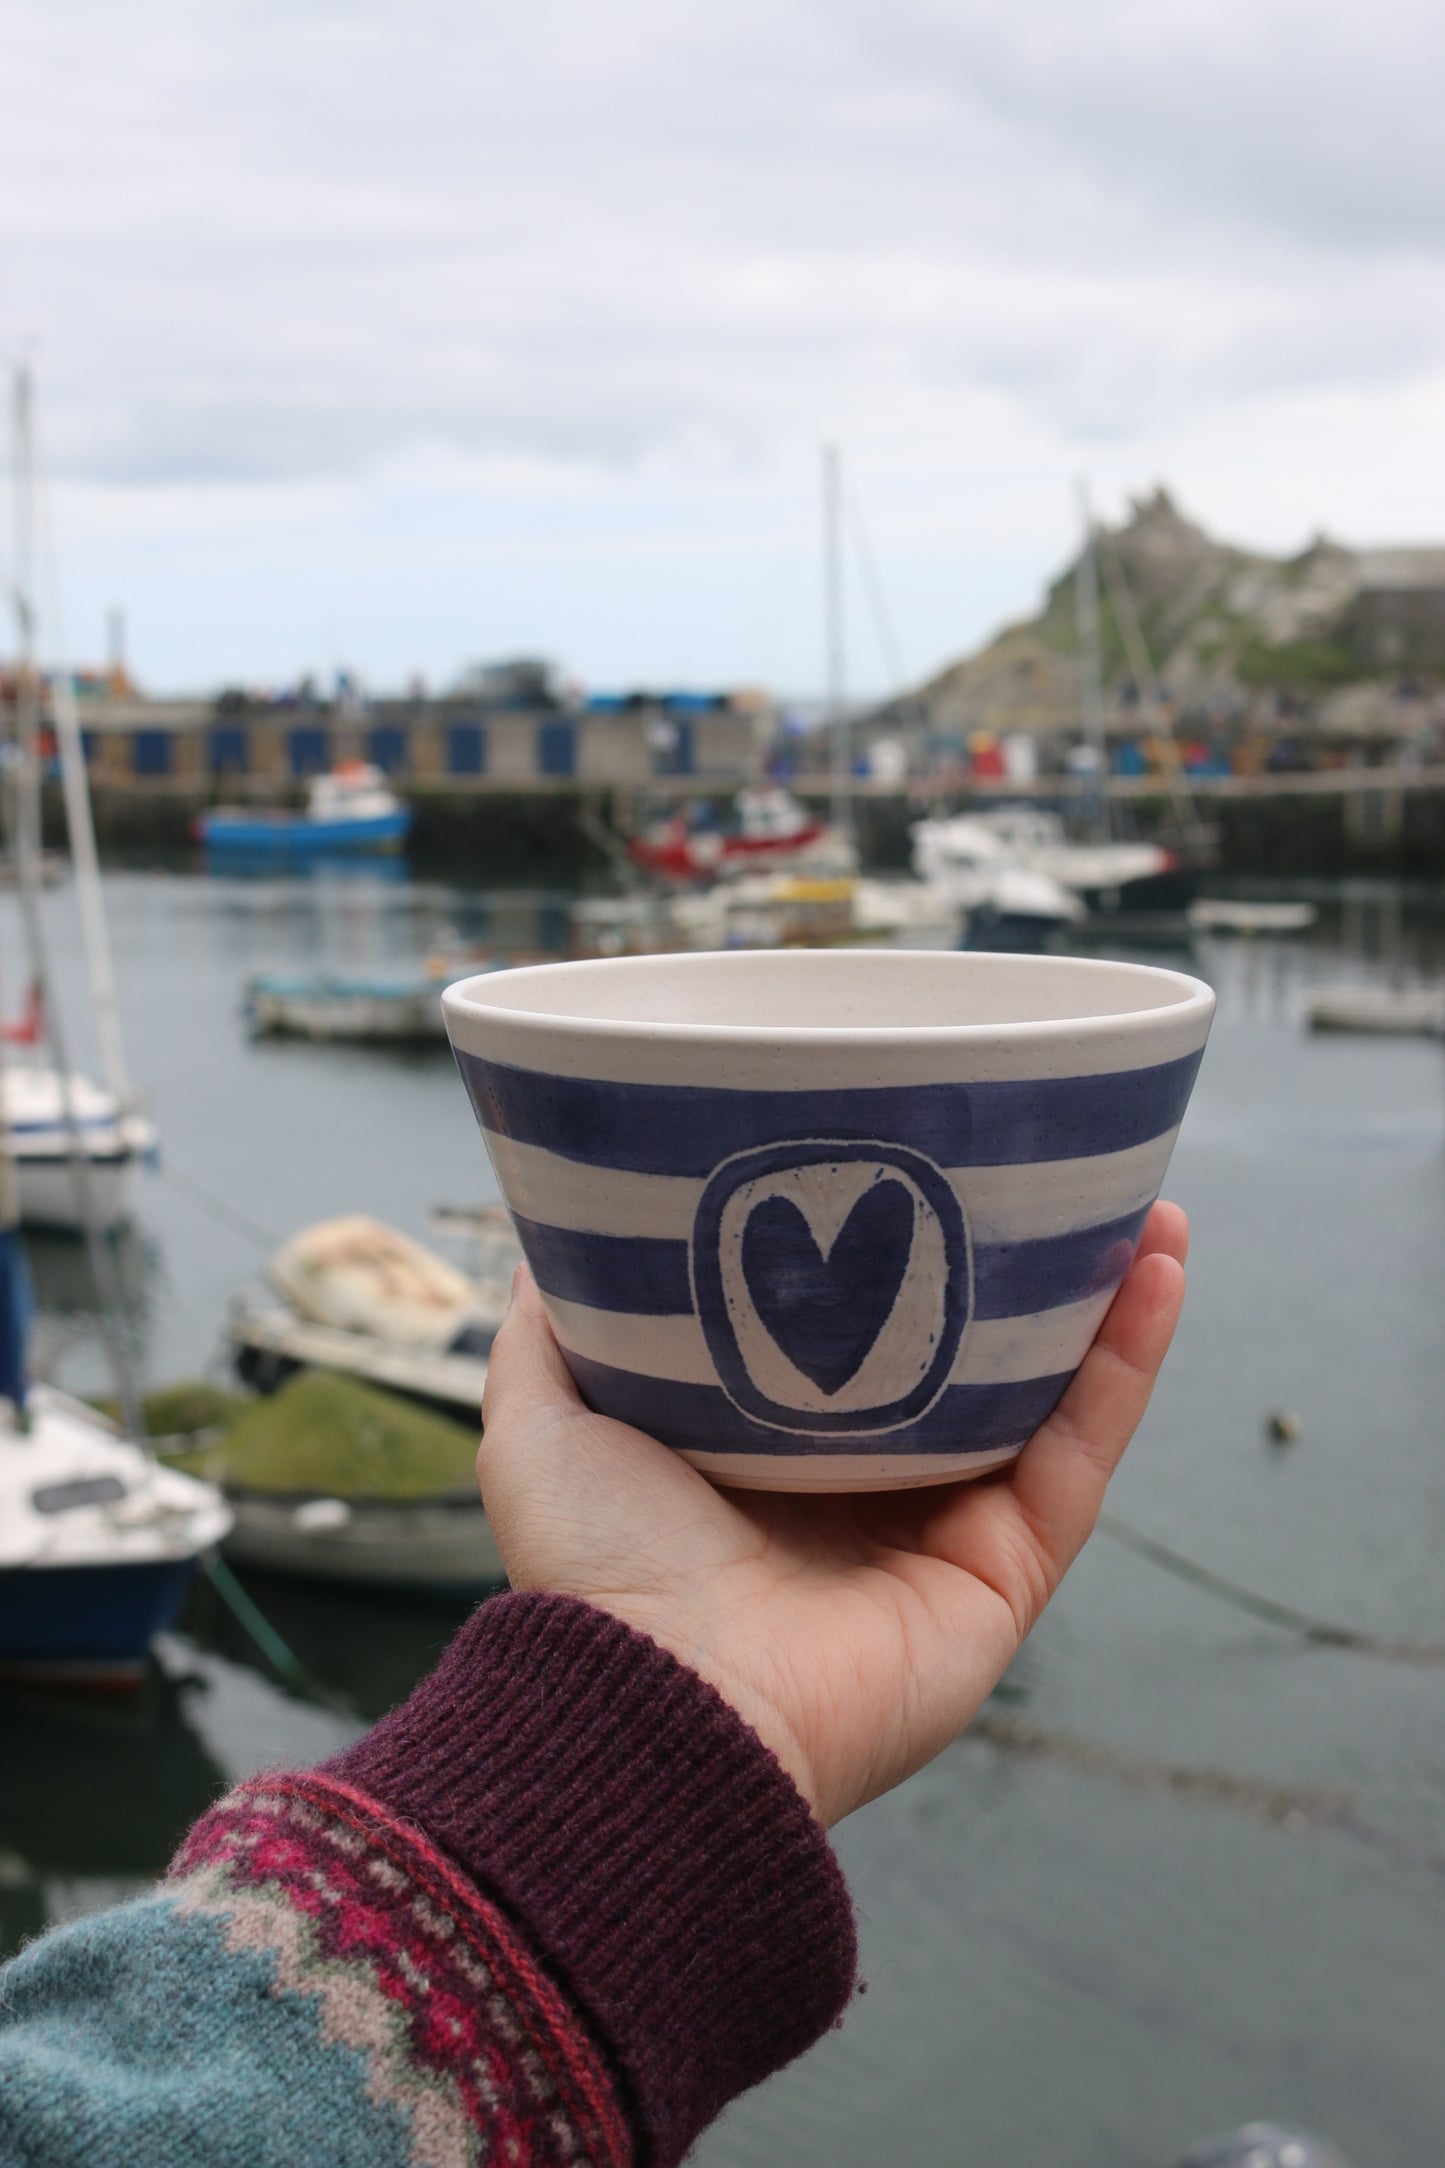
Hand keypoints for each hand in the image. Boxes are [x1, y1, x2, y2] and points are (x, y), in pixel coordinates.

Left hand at [478, 1201, 1188, 1827]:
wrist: (658, 1702)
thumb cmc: (595, 1569)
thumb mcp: (543, 1420)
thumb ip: (552, 1331)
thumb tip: (557, 1238)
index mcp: (767, 1461)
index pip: (850, 1343)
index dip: (892, 1258)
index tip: (914, 1162)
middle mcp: (862, 1497)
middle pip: (966, 1365)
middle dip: (1016, 1272)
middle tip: (1049, 1169)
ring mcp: (943, 1537)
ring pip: (1045, 1397)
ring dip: (1103, 1300)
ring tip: (1146, 1201)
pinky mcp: (1006, 1575)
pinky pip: (1083, 1452)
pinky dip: (1129, 1363)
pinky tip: (1159, 1268)